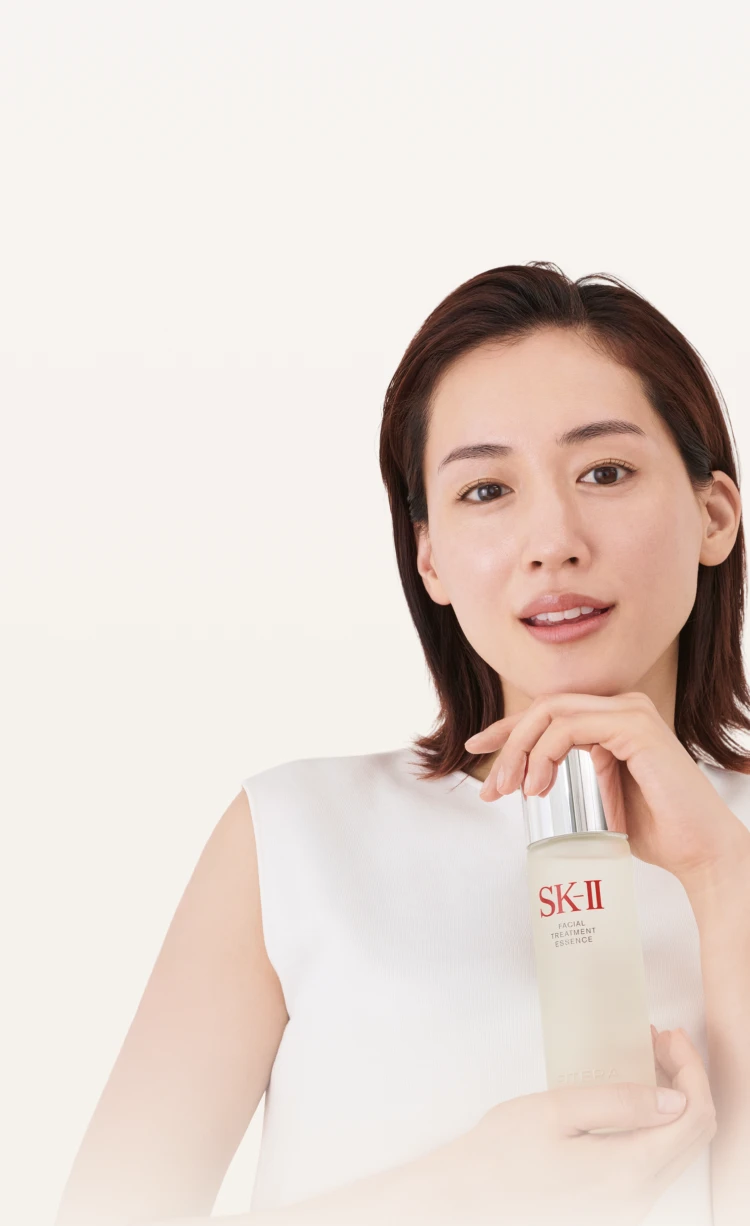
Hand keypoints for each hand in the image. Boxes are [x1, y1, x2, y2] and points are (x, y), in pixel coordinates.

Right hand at [431, 1025, 715, 1225]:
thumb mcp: (558, 1110)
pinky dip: (657, 1122)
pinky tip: (633, 1095)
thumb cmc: (503, 1150)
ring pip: (680, 1147)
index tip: (669, 1037)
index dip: (691, 1069)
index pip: (693, 1116)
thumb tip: (675, 1097)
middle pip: (695, 1133)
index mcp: (628, 1171)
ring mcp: (631, 1205)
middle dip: (687, 1078)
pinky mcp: (618, 1203)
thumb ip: (621, 1102)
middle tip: (659, 1041)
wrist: (472, 1194)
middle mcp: (639, 1196)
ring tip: (645, 1060)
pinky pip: (659, 1160)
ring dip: (673, 1099)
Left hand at [464, 690, 749, 886]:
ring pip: (551, 713)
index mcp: (615, 718)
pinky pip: (569, 727)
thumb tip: (530, 780)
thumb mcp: (601, 797)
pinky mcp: (634, 726)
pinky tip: (539, 787)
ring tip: (513, 791)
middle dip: (508, 743)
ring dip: (522, 751)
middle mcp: (624, 706)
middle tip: (491, 788)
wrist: (699, 852)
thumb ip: (576, 777)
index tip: (476, 747)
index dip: (508, 727)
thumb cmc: (658, 830)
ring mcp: (630, 711)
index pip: (551, 712)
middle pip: (544, 707)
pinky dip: (545, 754)